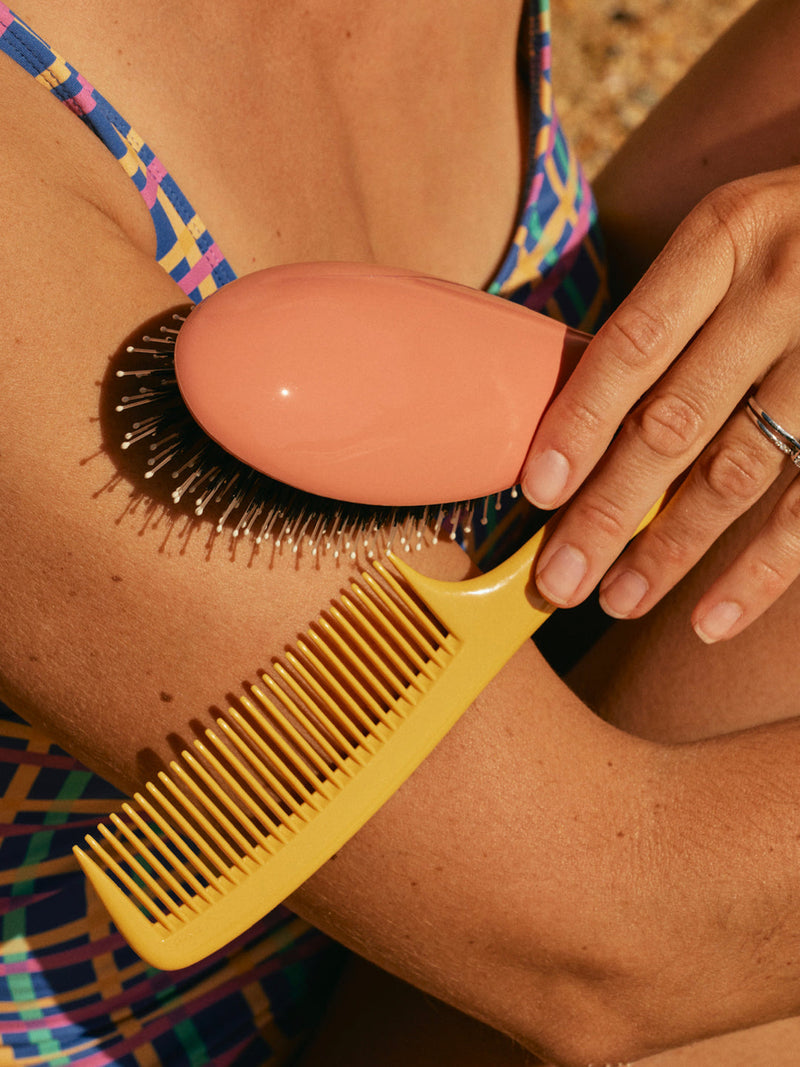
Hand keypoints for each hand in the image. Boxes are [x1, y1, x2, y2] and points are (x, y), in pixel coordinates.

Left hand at [521, 166, 799, 642]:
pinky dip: (759, 573)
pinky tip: (710, 619)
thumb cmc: (793, 237)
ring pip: (736, 475)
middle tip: (555, 582)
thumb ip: (669, 310)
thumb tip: (573, 419)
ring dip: (669, 550)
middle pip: (674, 423)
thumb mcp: (732, 235)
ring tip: (614, 601)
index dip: (580, 423)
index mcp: (726, 237)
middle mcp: (780, 293)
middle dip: (607, 512)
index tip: (537, 492)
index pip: (633, 346)